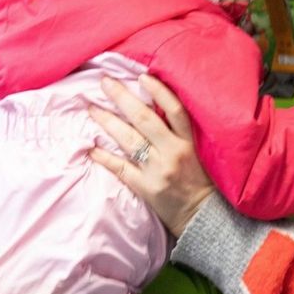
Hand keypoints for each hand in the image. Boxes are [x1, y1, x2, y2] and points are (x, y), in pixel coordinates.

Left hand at [89, 74, 213, 236]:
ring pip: (129, 140)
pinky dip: (104, 157)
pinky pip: (120, 168)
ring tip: (92, 108)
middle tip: (104, 82)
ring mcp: (158, 171)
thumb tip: (153, 107)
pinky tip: (90, 147)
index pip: (175, 109)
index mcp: (188, 142)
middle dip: (122, 98)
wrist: (202, 216)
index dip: (159, 90)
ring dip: (108, 122)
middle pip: (145, 119)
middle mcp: (173, 153)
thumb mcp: (197, 152)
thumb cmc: (199, 181)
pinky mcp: (146, 188)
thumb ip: (178, 133)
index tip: (141, 76)